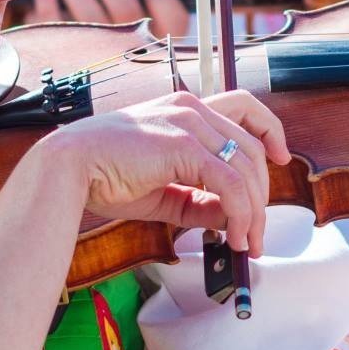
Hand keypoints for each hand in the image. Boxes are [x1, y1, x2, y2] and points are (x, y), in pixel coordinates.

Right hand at [46, 89, 288, 255]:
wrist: (68, 169)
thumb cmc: (104, 177)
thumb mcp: (164, 192)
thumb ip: (199, 201)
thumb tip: (234, 219)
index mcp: (185, 110)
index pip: (245, 107)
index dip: (270, 130)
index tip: (280, 158)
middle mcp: (191, 109)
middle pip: (252, 148)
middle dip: (262, 195)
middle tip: (257, 233)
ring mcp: (188, 124)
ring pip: (246, 167)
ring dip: (254, 212)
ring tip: (247, 242)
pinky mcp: (183, 146)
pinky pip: (229, 183)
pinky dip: (240, 213)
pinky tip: (233, 235)